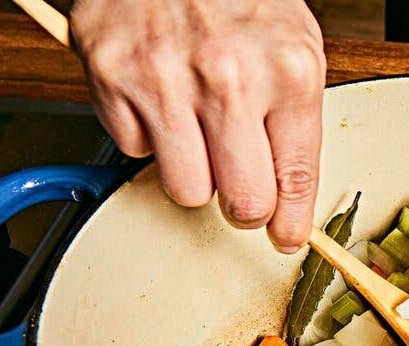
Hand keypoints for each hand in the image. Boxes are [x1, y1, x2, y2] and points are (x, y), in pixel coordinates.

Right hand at [71, 0, 324, 251]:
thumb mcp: (294, 47)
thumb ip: (295, 125)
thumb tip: (290, 204)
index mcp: (288, 72)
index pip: (294, 181)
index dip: (290, 222)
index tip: (285, 236)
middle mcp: (229, 78)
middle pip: (242, 203)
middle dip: (245, 203)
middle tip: (240, 181)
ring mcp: (166, 78)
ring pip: (187, 191)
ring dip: (194, 171)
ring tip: (197, 127)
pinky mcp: (113, 75)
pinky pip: (136, 151)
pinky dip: (148, 133)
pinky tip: (160, 95)